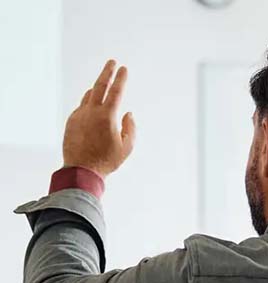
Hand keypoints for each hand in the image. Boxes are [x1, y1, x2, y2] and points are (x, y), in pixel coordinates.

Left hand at [63, 60, 135, 177]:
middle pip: (99, 86)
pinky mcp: (71, 122)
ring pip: (89, 96)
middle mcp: (91, 112)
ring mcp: (79, 115)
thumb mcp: (127, 146)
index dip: (121, 78)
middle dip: (107, 72)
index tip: (124, 68)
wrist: (81, 170)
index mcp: (107, 116)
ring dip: (97, 88)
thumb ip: (130, 127)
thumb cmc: (107, 161)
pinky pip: (81, 107)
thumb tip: (128, 113)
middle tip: (111, 62)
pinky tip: (92, 104)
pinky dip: (88, 102)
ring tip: (103, 84)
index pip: (116, 91)